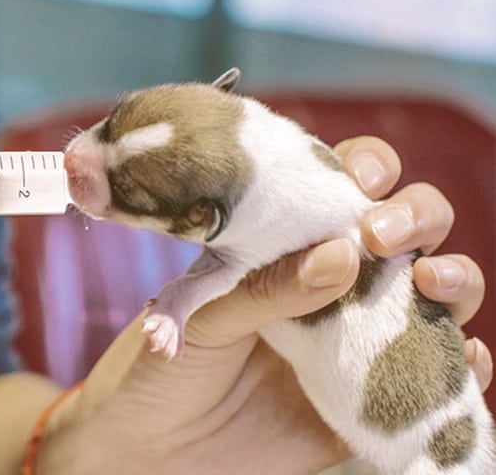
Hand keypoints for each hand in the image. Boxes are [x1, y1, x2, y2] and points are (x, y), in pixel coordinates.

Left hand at [35, 136, 489, 473]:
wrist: (151, 452)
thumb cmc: (162, 370)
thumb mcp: (203, 318)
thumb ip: (266, 287)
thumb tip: (344, 254)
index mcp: (281, 246)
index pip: (337, 186)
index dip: (365, 169)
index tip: (362, 178)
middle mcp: (327, 282)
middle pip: (402, 228)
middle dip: (415, 215)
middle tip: (385, 235)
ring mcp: (351, 335)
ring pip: (432, 290)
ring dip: (455, 276)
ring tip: (434, 283)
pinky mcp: (367, 392)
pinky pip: (434, 371)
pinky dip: (464, 361)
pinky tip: (464, 356)